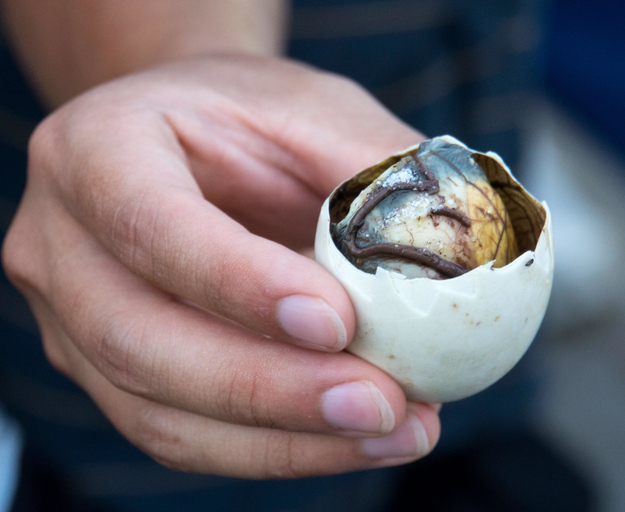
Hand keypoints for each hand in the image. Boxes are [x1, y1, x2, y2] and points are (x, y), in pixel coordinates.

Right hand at [2, 56, 439, 477]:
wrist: (196, 147)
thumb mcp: (317, 112)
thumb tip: (462, 261)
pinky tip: (357, 439)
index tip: (337, 321)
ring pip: (159, 412)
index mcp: (96, 149)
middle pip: (139, 340)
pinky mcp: (113, 375)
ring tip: (396, 430)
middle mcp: (62, 244)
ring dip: (284, 439)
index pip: (150, 223)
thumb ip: (375, 172)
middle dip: (268, 389)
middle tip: (381, 403)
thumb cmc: (252, 122)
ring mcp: (74, 321)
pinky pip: (185, 436)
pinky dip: (276, 450)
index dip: (237, 282)